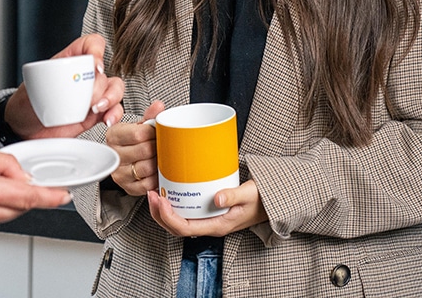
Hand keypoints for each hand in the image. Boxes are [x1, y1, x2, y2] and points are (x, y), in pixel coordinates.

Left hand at [6, 34, 125, 138]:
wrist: (24, 128)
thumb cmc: (27, 102)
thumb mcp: (32, 87)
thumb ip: (50, 82)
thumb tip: (68, 83)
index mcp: (69, 60)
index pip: (90, 44)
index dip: (96, 50)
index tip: (95, 66)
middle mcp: (83, 76)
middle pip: (104, 71)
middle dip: (99, 86)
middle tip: (87, 99)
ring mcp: (91, 95)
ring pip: (115, 88)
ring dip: (111, 98)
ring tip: (96, 109)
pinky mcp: (95, 113)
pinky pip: (115, 110)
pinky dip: (115, 114)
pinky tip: (106, 120)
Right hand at [106, 101, 164, 195]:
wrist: (124, 157)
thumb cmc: (132, 140)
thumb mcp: (138, 125)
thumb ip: (149, 115)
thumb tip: (159, 106)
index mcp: (114, 135)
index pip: (137, 134)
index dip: (153, 133)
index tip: (158, 132)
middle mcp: (114, 155)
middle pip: (144, 151)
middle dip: (157, 147)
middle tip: (163, 144)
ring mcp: (119, 173)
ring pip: (146, 168)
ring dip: (159, 162)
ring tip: (162, 156)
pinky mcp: (128, 187)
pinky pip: (147, 184)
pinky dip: (157, 177)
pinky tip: (158, 170)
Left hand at [146, 179, 266, 238]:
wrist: (269, 203)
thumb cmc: (260, 200)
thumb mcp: (250, 194)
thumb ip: (234, 195)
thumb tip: (217, 198)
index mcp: (216, 225)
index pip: (185, 228)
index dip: (168, 216)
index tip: (161, 200)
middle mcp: (209, 226)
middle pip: (175, 228)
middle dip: (159, 214)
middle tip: (152, 194)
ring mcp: (207, 220)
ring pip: (177, 222)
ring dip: (162, 211)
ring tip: (155, 193)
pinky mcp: (206, 213)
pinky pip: (185, 213)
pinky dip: (172, 206)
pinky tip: (169, 193)